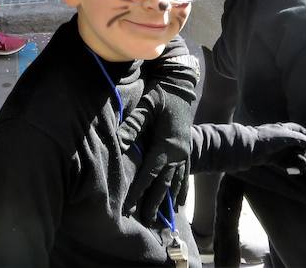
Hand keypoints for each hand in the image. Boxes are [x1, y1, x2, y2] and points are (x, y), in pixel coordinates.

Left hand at [120, 86, 191, 224]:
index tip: (130, 205)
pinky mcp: (186, 148)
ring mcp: (184, 151)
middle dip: (155, 202)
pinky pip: (184, 173)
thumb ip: (134, 124)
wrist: (182, 85)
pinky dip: (182, 188)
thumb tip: (119, 141)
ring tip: (164, 218)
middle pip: (165, 182)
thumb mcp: (147, 106)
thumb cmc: (161, 94)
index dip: (140, 190)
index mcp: (166, 144)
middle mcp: (178, 152)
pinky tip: (180, 200)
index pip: (150, 173)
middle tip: (147, 220)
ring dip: (169, 199)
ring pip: (176, 181)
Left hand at [249, 122, 305, 172]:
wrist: (250, 147)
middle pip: (299, 145)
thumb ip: (304, 141)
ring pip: (293, 155)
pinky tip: (300, 170)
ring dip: (302, 159)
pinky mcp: (273, 158)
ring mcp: (277, 148)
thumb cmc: (269, 138)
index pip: (301, 131)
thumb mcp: (289, 137)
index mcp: (284, 129)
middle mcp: (282, 138)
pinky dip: (293, 166)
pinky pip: (286, 163)